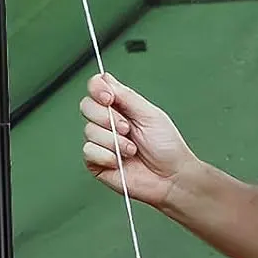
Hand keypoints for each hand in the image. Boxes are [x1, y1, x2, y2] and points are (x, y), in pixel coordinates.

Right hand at [79, 72, 195, 208]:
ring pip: (89, 130)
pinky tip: (120, 161)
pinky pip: (88, 151)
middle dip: (108, 118)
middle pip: (86, 106)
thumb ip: (126, 96)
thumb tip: (106, 79)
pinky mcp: (96, 161)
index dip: (98, 89)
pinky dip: (106, 156)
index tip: (109, 98)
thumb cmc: (167, 148)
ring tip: (131, 149)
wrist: (171, 178)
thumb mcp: (150, 114)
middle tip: (127, 128)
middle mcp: (108, 122)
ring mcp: (101, 141)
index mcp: (121, 107)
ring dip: (114, 141)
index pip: (97, 87)